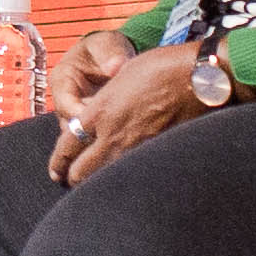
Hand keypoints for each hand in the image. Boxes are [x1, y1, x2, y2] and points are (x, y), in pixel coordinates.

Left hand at [48, 42, 244, 184]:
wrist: (197, 79)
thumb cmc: (161, 67)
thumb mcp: (122, 76)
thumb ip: (106, 100)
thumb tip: (101, 112)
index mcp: (99, 112)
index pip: (67, 146)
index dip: (59, 161)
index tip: (57, 170)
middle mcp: (112, 136)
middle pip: (80, 172)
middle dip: (74, 177)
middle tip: (73, 180)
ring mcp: (135, 150)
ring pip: (105, 179)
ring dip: (98, 182)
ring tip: (97, 187)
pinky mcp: (156, 156)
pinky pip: (133, 175)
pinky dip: (126, 180)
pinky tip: (128, 181)